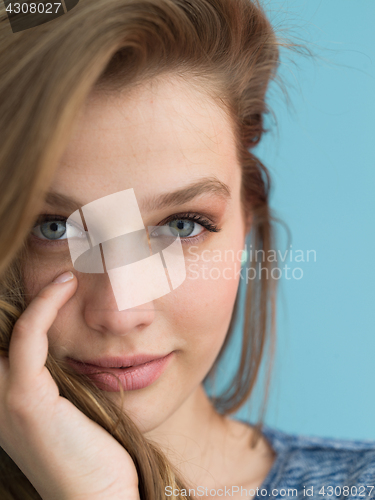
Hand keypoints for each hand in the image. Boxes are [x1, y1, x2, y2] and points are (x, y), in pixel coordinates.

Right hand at [0, 271, 139, 499]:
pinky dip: (45, 306)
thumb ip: (68, 379)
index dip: (31, 312)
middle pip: (0, 335)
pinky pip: (28, 337)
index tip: (60, 284)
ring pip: (11, 330)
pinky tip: (65, 284)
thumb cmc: (96, 456)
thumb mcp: (77, 409)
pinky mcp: (26, 399)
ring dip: (37, 298)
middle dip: (23, 307)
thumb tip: (83, 347)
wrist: (101, 499)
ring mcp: (4, 399)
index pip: (9, 344)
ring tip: (62, 276)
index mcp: (9, 401)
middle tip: (58, 276)